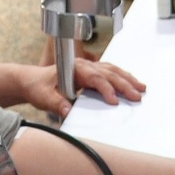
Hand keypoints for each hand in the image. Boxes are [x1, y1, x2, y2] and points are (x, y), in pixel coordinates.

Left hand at [17, 58, 145, 114]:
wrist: (32, 80)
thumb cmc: (37, 86)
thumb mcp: (43, 97)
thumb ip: (56, 103)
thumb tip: (68, 110)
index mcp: (74, 68)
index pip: (95, 78)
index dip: (106, 89)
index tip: (114, 101)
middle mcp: (84, 65)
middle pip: (108, 73)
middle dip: (124, 85)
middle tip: (137, 96)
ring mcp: (89, 67)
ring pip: (113, 71)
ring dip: (128, 79)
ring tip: (142, 88)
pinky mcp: (91, 73)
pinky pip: (110, 73)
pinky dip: (123, 78)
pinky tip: (132, 84)